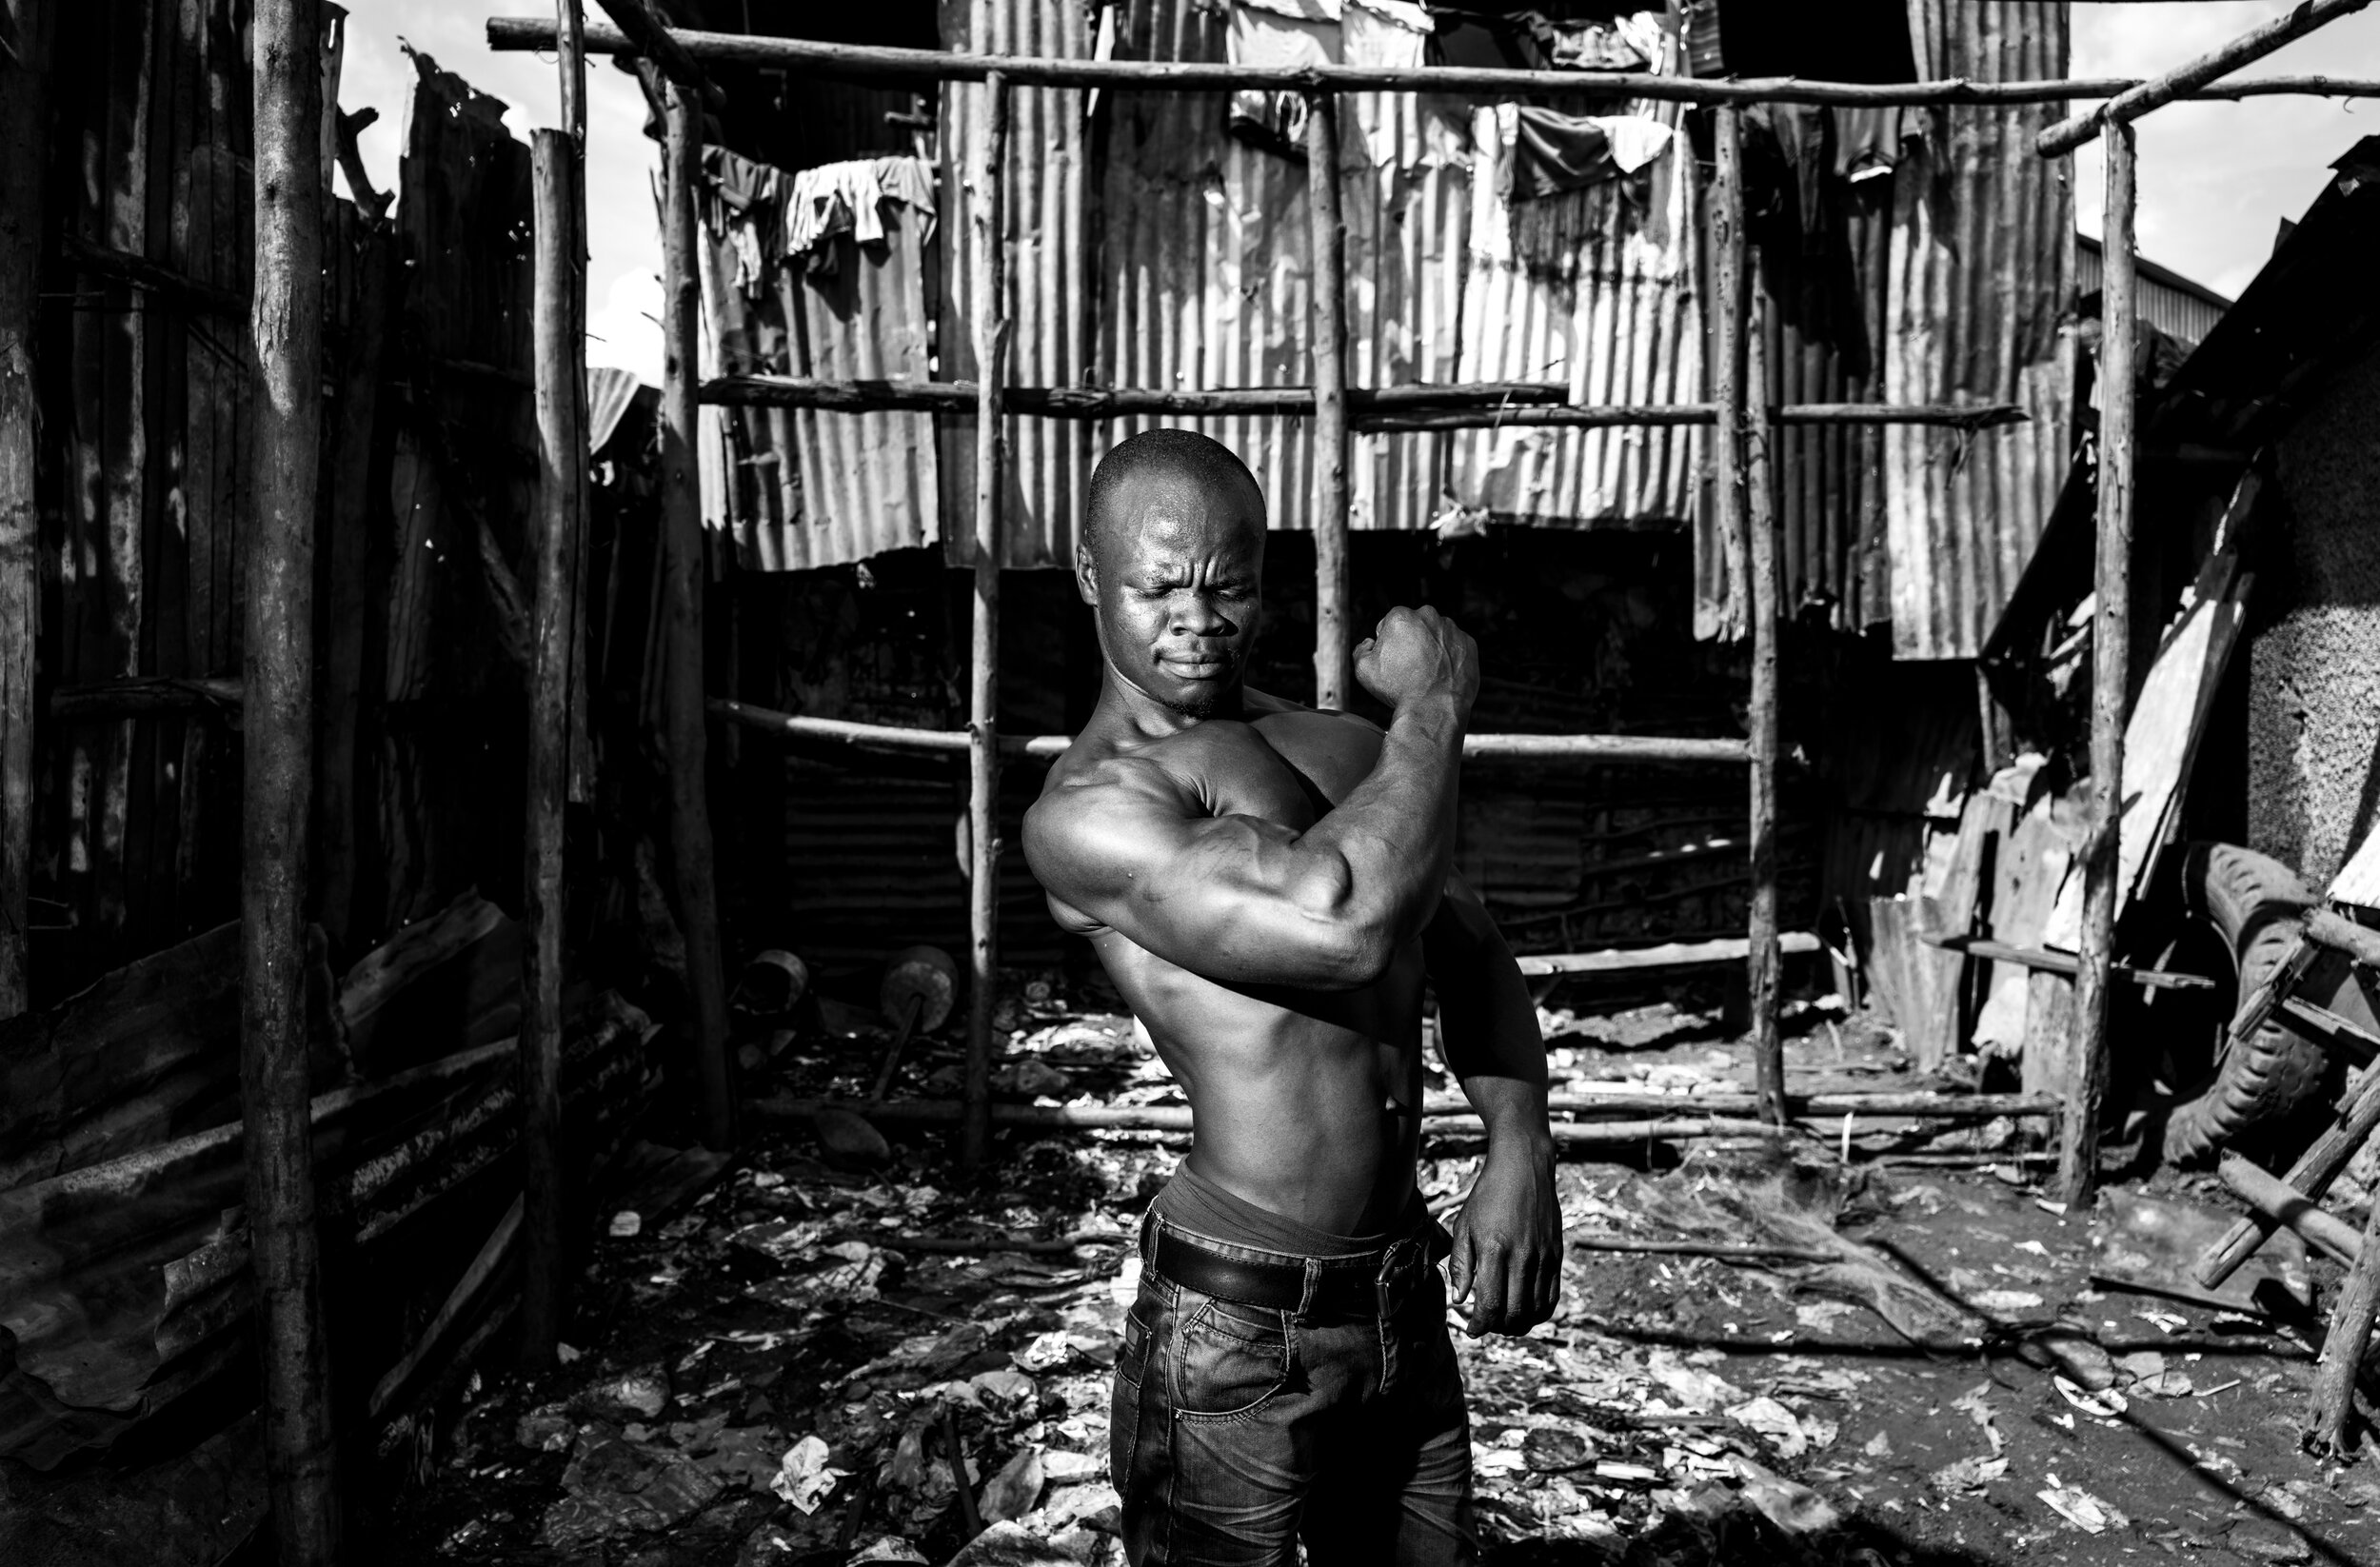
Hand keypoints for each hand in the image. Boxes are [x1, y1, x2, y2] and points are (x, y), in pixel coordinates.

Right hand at [1353, 606, 1477, 718]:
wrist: (1433, 708)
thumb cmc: (1396, 689)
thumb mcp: (1363, 670)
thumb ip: (1361, 650)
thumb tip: (1368, 643)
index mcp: (1401, 616)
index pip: (1390, 624)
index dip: (1388, 644)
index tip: (1392, 661)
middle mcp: (1429, 616)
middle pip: (1415, 626)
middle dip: (1411, 641)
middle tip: (1409, 668)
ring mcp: (1452, 630)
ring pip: (1437, 636)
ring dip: (1432, 649)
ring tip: (1427, 675)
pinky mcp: (1469, 645)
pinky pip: (1456, 649)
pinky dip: (1450, 659)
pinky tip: (1442, 677)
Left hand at [1446, 1140, 1560, 1337]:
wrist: (1523, 1167)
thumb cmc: (1488, 1195)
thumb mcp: (1464, 1225)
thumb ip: (1460, 1264)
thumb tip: (1459, 1299)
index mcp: (1495, 1250)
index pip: (1491, 1304)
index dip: (1480, 1325)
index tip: (1472, 1329)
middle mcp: (1523, 1257)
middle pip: (1515, 1314)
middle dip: (1498, 1328)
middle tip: (1487, 1324)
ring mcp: (1543, 1257)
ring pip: (1535, 1310)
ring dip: (1519, 1324)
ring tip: (1504, 1320)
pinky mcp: (1557, 1254)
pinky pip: (1552, 1296)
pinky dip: (1539, 1312)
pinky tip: (1525, 1310)